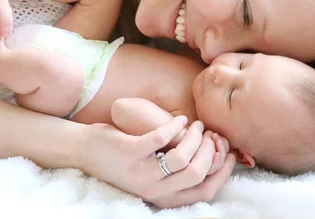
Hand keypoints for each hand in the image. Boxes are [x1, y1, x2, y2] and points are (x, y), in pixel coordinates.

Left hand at [81, 117, 234, 207]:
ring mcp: (141, 172)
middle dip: (211, 150)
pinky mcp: (129, 152)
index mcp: (164, 196)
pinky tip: (178, 119)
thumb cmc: (127, 159)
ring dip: (195, 137)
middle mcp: (153, 189)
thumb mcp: (156, 173)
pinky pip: (161, 138)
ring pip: (183, 158)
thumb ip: (179, 170)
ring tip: (195, 124)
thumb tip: (218, 154)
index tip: (227, 150)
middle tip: (209, 133)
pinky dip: (174, 125)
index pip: (205, 191)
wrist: (86, 151)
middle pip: (198, 174)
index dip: (223, 171)